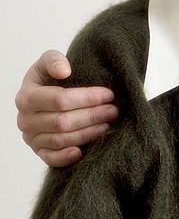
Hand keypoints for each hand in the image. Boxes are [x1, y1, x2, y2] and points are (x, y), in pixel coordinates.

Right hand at [15, 51, 117, 165]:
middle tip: (114, 110)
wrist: (46, 98)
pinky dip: (66, 157)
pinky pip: (52, 159)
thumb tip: (64, 71)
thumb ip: (54, 60)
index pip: (60, 99)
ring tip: (108, 124)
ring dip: (88, 133)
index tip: (108, 94)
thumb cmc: (50, 80)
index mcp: (26, 97)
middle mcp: (25, 120)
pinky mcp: (39, 152)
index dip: (87, 97)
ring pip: (62, 139)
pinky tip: (83, 151)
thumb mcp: (49, 63)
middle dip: (92, 115)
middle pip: (63, 121)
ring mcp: (31, 138)